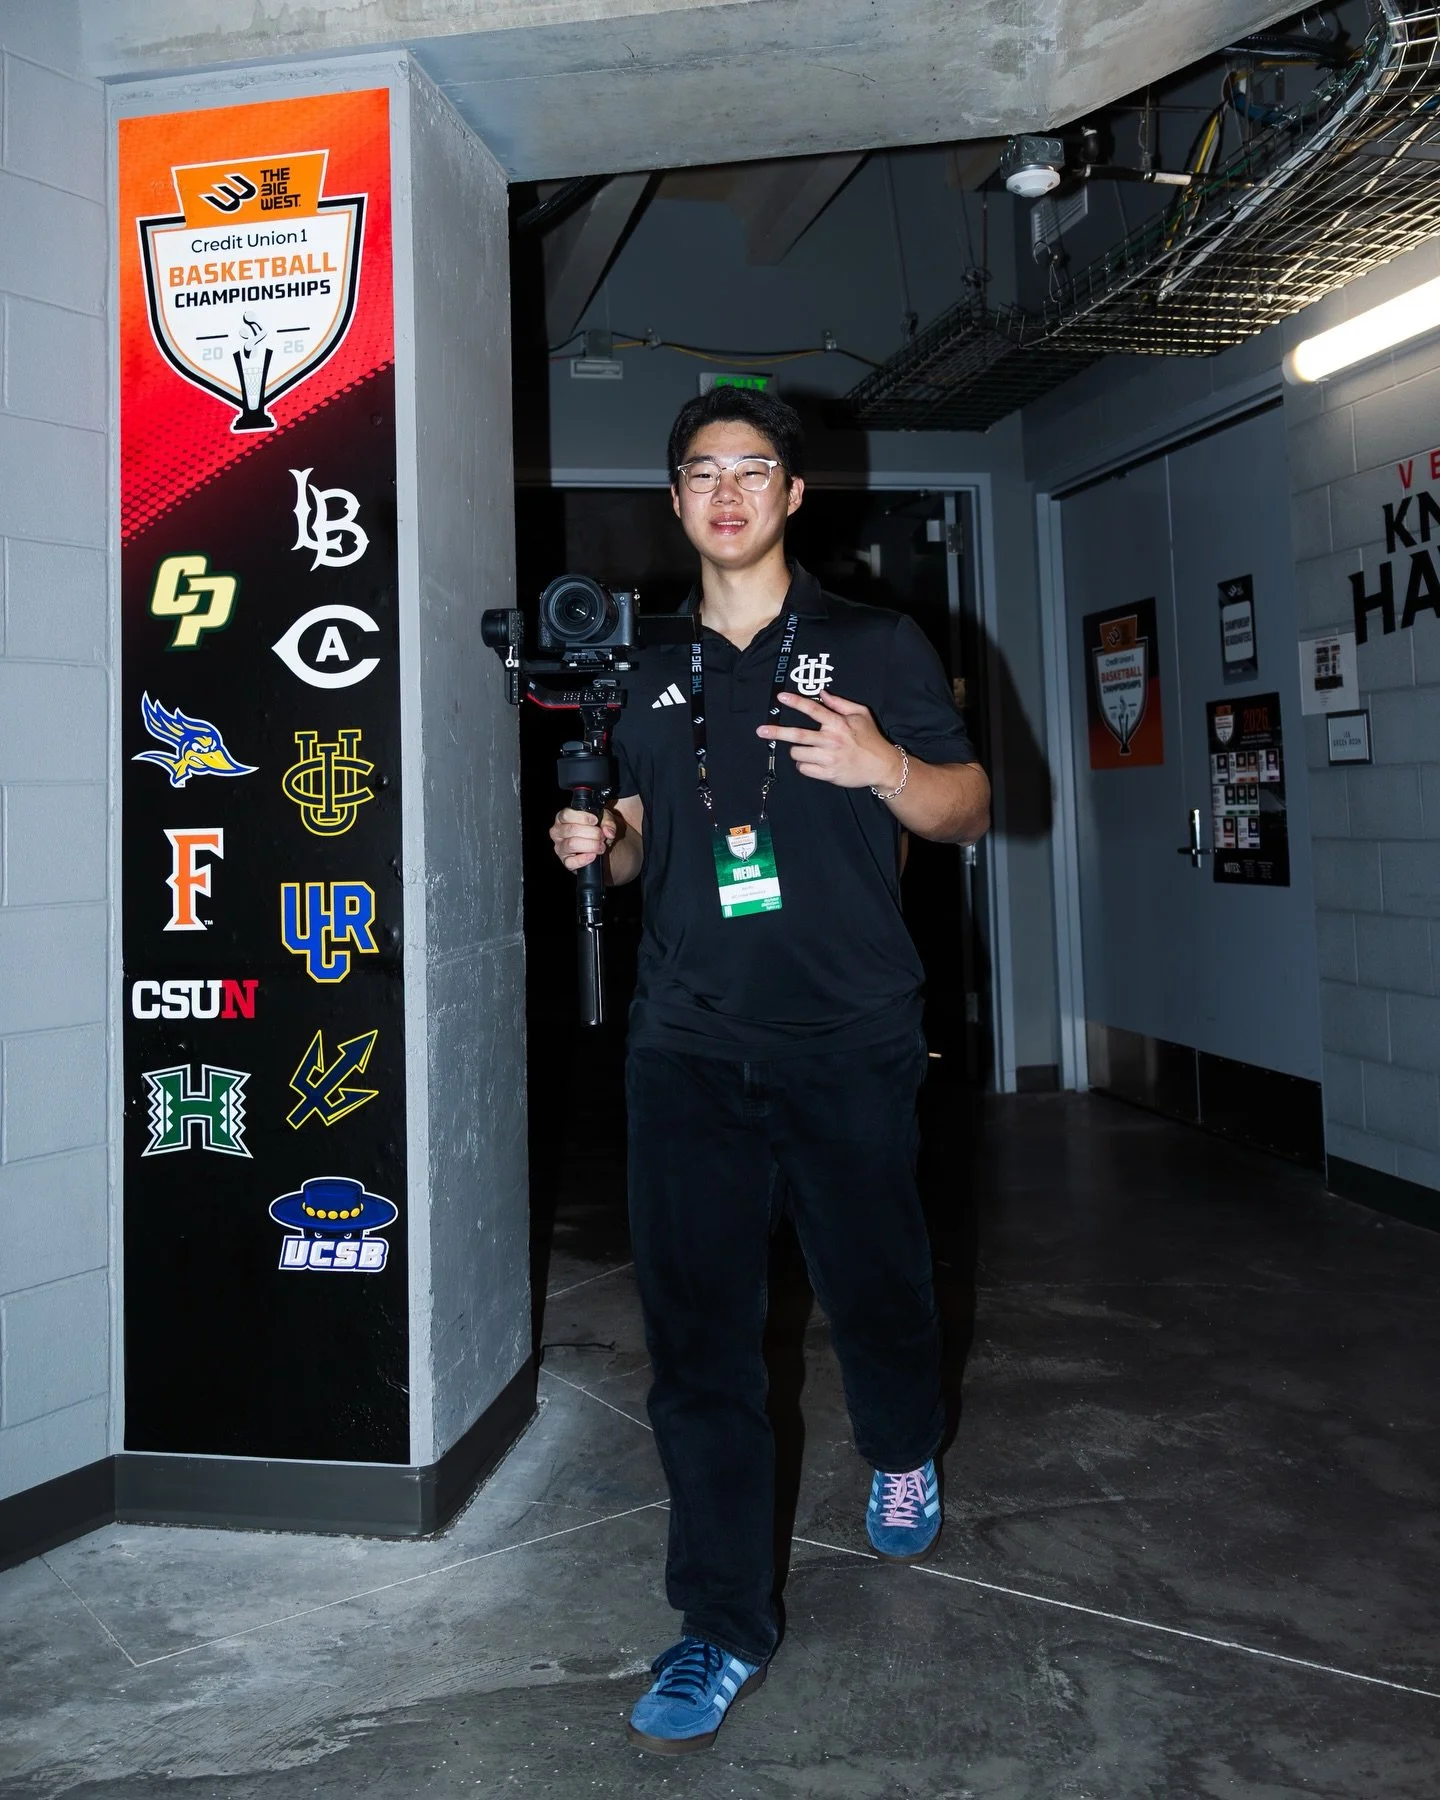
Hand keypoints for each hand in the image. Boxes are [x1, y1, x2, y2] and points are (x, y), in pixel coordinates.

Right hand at [550, 805, 615, 870]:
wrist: (601, 845)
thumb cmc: (598, 828)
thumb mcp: (604, 819)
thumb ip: (608, 822)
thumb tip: (608, 832)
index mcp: (563, 818)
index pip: (566, 815)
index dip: (582, 817)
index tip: (595, 821)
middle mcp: (557, 832)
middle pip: (571, 830)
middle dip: (591, 833)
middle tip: (602, 836)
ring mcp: (560, 847)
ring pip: (571, 844)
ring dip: (590, 845)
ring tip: (600, 846)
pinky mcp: (565, 861)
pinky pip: (570, 862)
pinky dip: (584, 859)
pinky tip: (593, 856)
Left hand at [757, 691, 903, 789]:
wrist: (882, 766)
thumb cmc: (871, 738)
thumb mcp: (861, 715)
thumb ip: (840, 704)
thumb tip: (823, 693)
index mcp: (838, 724)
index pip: (813, 710)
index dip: (795, 702)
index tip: (780, 697)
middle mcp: (831, 740)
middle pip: (798, 735)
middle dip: (777, 732)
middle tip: (761, 731)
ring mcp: (828, 759)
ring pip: (798, 754)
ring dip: (796, 751)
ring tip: (805, 749)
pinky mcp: (828, 774)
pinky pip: (804, 769)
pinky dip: (803, 765)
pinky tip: (812, 761)